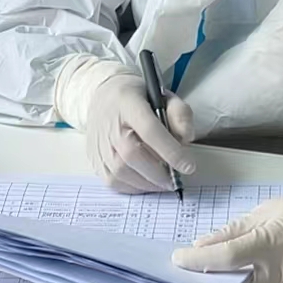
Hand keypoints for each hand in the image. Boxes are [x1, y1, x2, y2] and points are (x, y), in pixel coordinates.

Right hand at [86, 72, 195, 192]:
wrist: (103, 98)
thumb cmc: (137, 99)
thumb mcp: (164, 96)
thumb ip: (180, 114)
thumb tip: (185, 138)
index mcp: (128, 103)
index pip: (149, 129)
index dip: (170, 150)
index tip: (188, 166)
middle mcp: (109, 124)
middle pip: (131, 154)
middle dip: (158, 172)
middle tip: (176, 179)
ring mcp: (99, 143)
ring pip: (121, 171)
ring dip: (147, 183)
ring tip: (163, 182)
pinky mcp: (95, 159)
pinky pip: (113, 181)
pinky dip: (133, 187)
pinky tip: (146, 182)